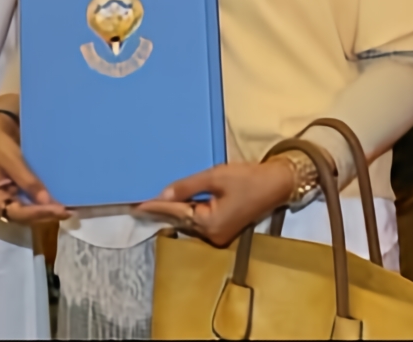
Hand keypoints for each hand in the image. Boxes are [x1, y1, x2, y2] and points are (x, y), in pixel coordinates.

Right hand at [0, 100, 68, 223]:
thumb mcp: (12, 160)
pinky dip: (43, 205)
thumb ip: (28, 181)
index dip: (40, 212)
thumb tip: (46, 201)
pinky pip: (29, 205)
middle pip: (25, 217)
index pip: (18, 213)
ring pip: (29, 214)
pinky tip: (58, 203)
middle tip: (70, 211)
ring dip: (47, 212)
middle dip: (46, 214)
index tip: (60, 210)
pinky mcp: (14, 197)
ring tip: (68, 209)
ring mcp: (5, 203)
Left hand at [135, 157, 298, 247]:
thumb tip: (161, 195)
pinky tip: (179, 201)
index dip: (155, 207)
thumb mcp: (215, 177)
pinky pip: (200, 220)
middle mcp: (213, 235)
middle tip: (139, 202)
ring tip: (154, 200)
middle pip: (182, 220)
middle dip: (164, 209)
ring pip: (190, 221)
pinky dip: (190, 210)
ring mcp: (219, 235)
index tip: (134, 206)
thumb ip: (187, 187)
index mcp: (210, 224)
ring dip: (177, 210)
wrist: (277, 183)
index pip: (176, 213)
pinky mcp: (224, 230)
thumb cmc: (248, 178)